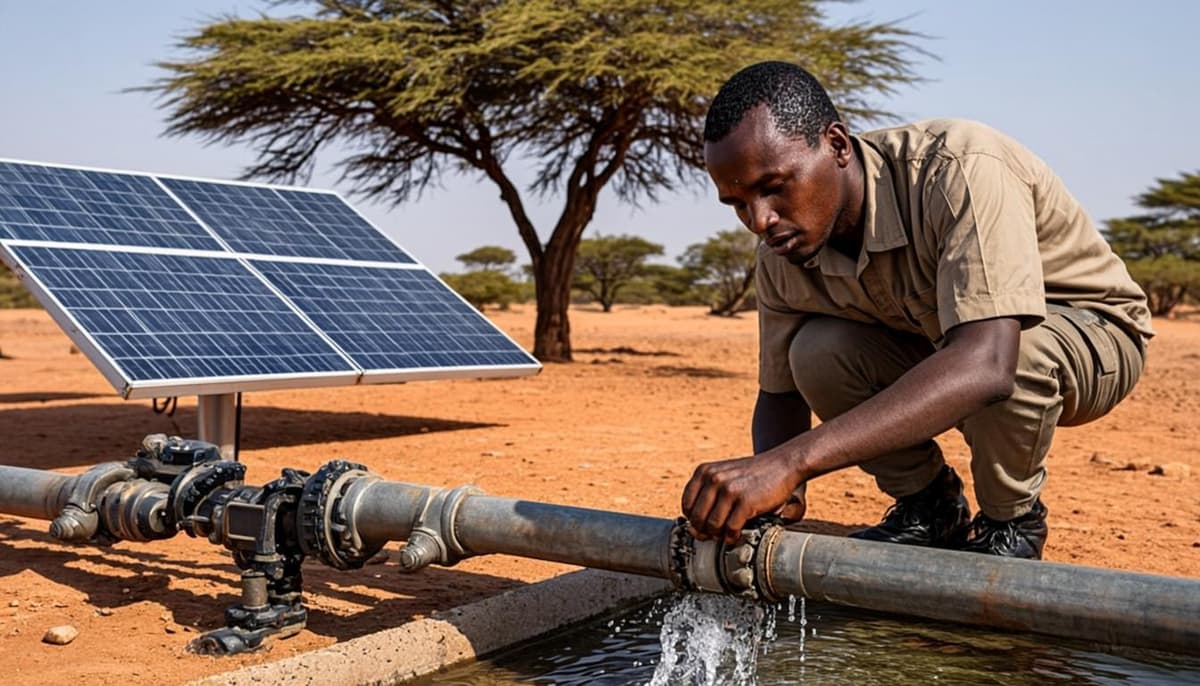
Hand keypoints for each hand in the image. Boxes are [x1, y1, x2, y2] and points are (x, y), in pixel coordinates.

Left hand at [681, 451, 803, 543]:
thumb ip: (707, 494)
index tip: (703, 526)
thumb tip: (693, 528)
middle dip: (704, 531)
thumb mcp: (724, 474)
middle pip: (697, 518)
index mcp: (704, 471)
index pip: (686, 504)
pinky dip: (732, 537)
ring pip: (712, 526)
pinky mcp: (746, 502)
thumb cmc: (753, 474)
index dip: (693, 520)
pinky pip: (731, 528)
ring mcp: (729, 490)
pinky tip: (736, 535)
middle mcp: (714, 478)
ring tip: (726, 535)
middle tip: (714, 535)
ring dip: (718, 536)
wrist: (782, 465)